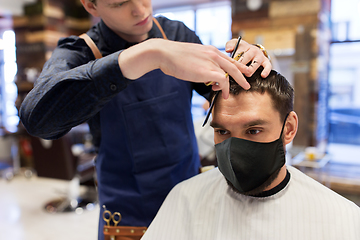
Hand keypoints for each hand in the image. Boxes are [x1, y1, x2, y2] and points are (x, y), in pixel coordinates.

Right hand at [119, 38, 250, 98]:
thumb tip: (201, 72)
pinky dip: (224, 88)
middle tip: (247, 82)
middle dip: (243, 74)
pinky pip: (223, 80)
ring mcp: (212, 61)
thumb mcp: (191, 57)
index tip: (242, 70)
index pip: (227, 58)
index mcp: (210, 50)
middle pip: (234, 64)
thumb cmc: (173, 57)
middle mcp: (214, 54)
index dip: (236, 65)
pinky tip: (223, 93)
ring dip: (232, 84)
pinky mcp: (208, 70)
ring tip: (229, 93)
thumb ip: (200, 62)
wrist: (165, 53)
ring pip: (230, 73)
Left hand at [225, 38, 271, 78]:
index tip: (230, 66)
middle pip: (247, 58)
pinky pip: (268, 66)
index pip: (238, 53)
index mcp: (245, 46)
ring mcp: (260, 56)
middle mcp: (253, 50)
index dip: (234, 61)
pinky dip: (266, 70)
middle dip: (242, 65)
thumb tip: (228, 49)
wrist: (252, 50)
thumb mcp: (234, 44)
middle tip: (237, 71)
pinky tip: (263, 75)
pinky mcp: (266, 61)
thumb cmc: (241, 49)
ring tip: (247, 74)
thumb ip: (230, 45)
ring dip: (251, 69)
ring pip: (256, 63)